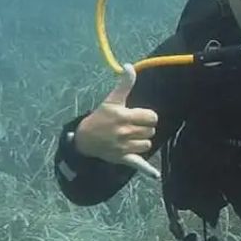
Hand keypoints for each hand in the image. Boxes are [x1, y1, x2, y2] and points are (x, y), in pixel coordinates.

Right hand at [74, 64, 160, 179]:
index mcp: (124, 117)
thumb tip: (129, 66)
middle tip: (132, 127)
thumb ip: (124, 84)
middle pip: (151, 131)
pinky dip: (147, 170)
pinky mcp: (123, 159)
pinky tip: (155, 175)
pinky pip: (138, 165)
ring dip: (143, 141)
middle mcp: (124, 133)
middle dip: (144, 128)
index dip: (148, 117)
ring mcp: (124, 147)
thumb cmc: (101, 117)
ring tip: (131, 138)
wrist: (85, 139)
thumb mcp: (112, 101)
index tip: (139, 117)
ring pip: (147, 144)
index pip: (152, 117)